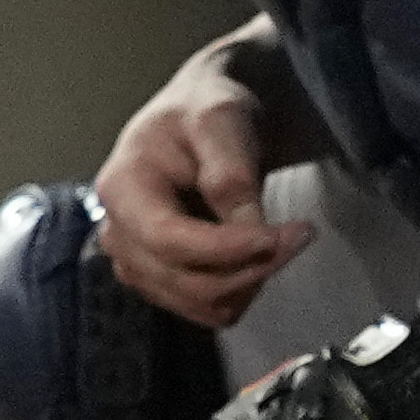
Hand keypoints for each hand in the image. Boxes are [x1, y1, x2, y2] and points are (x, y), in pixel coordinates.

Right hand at [95, 32, 306, 328]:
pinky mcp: (161, 281)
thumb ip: (229, 173)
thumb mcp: (219, 120)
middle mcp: (119, 233)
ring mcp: (137, 262)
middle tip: (300, 234)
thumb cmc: (203, 110)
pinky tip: (260, 255)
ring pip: (200, 303)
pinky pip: (207, 309)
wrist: (200, 119)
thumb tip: (248, 230)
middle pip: (185, 281)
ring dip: (250, 280)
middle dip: (250, 266)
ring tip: (283, 239)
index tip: (277, 236)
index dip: (225, 249)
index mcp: (121, 187)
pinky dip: (242, 289)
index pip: (168, 239)